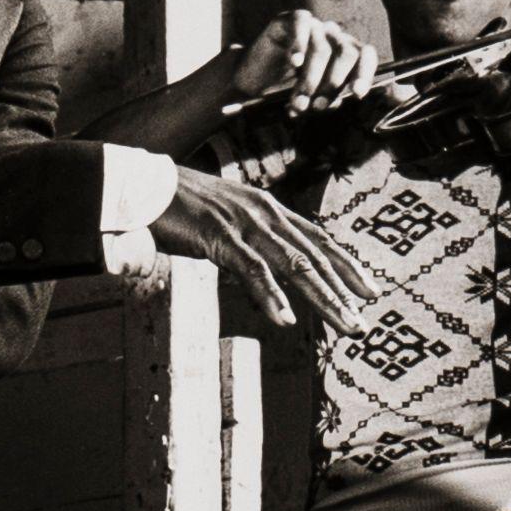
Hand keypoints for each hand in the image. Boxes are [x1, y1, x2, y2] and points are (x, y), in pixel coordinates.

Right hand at [153, 167, 378, 332]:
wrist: (141, 185)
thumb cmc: (178, 205)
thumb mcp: (223, 221)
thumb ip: (244, 241)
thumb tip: (254, 268)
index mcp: (269, 209)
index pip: (319, 239)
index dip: (347, 266)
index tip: (369, 291)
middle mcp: (266, 214)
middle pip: (316, 256)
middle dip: (344, 292)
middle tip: (363, 323)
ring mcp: (245, 225)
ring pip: (295, 265)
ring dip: (323, 298)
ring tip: (344, 325)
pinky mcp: (220, 237)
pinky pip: (253, 271)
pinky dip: (271, 296)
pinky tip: (286, 319)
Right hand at [231, 10, 378, 115]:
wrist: (250, 83)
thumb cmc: (286, 91)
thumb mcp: (311, 99)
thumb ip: (326, 99)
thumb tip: (336, 102)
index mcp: (346, 54)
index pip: (365, 56)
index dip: (364, 73)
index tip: (357, 93)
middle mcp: (334, 37)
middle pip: (346, 53)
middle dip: (332, 84)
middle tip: (317, 106)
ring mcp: (314, 26)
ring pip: (322, 48)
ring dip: (309, 80)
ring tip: (297, 103)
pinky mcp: (291, 19)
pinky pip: (302, 26)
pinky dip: (300, 45)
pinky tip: (295, 63)